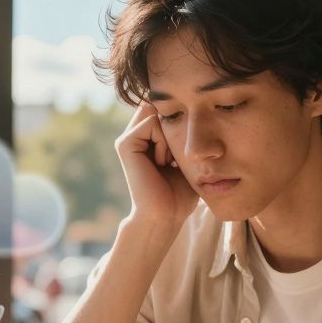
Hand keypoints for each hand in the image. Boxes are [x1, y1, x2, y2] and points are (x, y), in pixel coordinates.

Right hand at [115, 103, 198, 233]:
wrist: (166, 215)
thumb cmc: (180, 194)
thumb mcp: (187, 159)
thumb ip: (186, 136)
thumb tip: (196, 112)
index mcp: (147, 139)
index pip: (166, 110)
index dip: (180, 122)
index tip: (181, 154)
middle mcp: (135, 136)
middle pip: (159, 107)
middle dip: (174, 125)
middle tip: (175, 157)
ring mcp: (128, 139)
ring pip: (156, 113)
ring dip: (169, 136)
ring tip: (168, 162)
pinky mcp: (125, 144)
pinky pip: (151, 123)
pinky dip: (163, 142)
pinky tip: (161, 162)